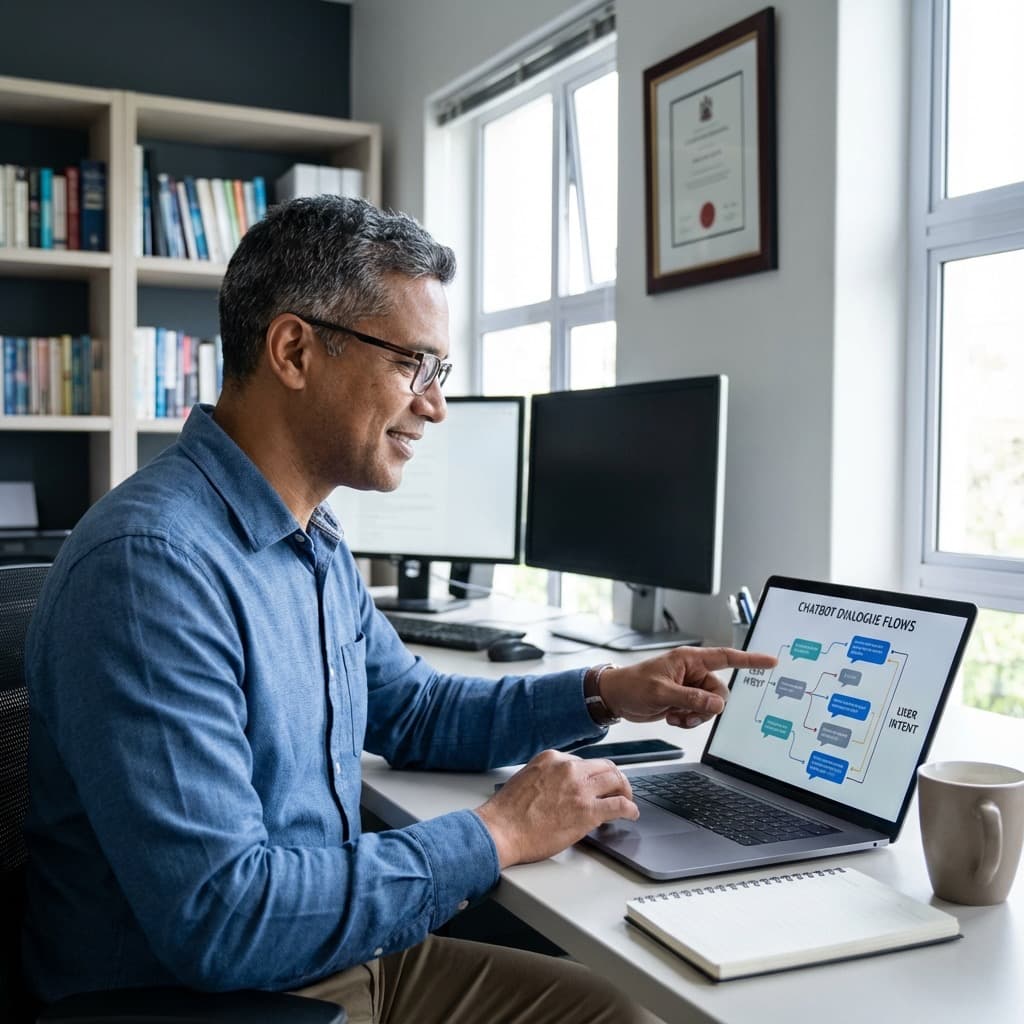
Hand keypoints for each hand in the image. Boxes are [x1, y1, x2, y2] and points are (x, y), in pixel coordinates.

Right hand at [475, 749, 637, 867]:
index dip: (593, 776)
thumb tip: (563, 788)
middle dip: (615, 779)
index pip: (584, 762)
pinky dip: (630, 809)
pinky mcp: (587, 811)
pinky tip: (631, 814)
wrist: (501, 830)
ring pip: (616, 780)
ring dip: (625, 790)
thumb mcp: (528, 778)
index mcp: (553, 758)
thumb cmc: (508, 812)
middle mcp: (568, 768)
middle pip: (605, 766)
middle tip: (619, 790)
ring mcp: (579, 789)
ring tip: (627, 801)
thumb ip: (549, 777)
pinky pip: (619, 805)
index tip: (597, 784)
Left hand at [599, 646, 777, 728]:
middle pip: (719, 692)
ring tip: (675, 714)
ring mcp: (689, 687)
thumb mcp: (661, 692)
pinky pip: (699, 714)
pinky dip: (688, 720)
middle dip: (706, 707)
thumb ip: (691, 698)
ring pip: (710, 707)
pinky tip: (671, 717)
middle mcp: (693, 672)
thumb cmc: (632, 685)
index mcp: (690, 660)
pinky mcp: (684, 700)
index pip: (727, 658)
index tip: (771, 661)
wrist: (616, 697)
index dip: (751, 660)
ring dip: (695, 716)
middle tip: (685, 711)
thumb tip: (717, 705)